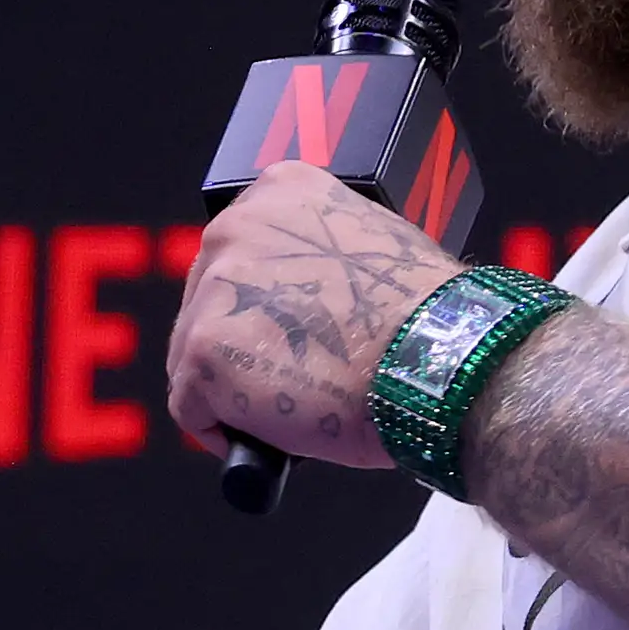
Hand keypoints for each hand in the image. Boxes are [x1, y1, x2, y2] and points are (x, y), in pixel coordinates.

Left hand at [163, 160, 456, 463]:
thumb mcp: (369, 249)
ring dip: (233, 389)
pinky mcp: (202, 350)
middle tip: (288, 378)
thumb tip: (294, 304)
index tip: (284, 337)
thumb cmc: (425, 319)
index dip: (261, 308)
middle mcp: (235, 227)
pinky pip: (191, 406)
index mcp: (279, 193)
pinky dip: (223, 430)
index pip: (240, 256)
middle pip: (208, 303)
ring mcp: (214, 289)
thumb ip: (317, 261)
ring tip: (293, 407)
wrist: (438, 358)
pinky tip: (271, 436)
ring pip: (194, 355)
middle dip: (241, 346)